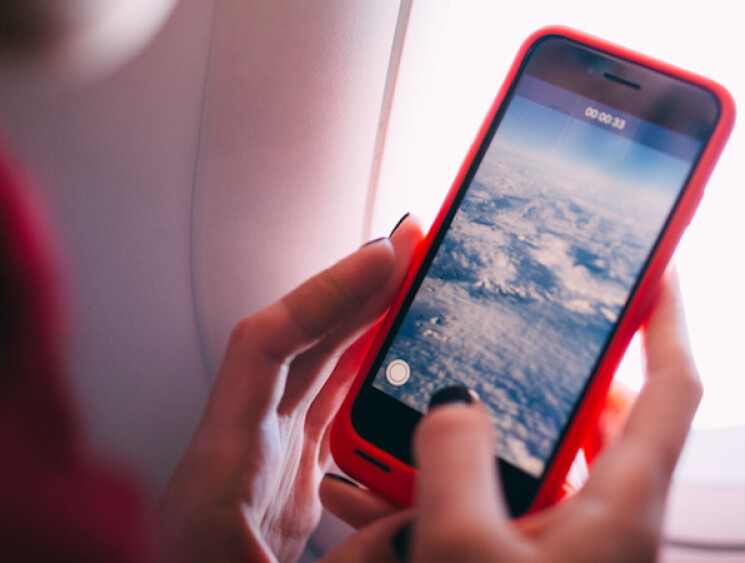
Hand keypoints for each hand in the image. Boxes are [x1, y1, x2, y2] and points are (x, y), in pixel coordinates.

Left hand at [156, 217, 420, 562]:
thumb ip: (351, 559)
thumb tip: (421, 518)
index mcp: (222, 467)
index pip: (265, 348)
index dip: (325, 295)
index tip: (382, 259)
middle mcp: (240, 451)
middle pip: (299, 347)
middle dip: (355, 293)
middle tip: (410, 252)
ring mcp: (263, 465)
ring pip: (317, 375)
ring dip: (364, 331)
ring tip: (412, 294)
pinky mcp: (285, 487)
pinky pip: (329, 415)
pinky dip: (366, 383)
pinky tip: (398, 372)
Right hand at [319, 270, 700, 561]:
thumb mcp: (469, 555)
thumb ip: (454, 465)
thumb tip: (452, 405)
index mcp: (624, 503)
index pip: (671, 384)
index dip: (667, 317)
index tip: (653, 266)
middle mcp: (607, 519)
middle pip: (590, 414)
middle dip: (538, 372)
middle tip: (496, 332)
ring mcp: (568, 546)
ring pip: (530, 463)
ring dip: (475, 436)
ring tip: (409, 414)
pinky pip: (494, 508)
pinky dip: (448, 489)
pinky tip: (381, 492)